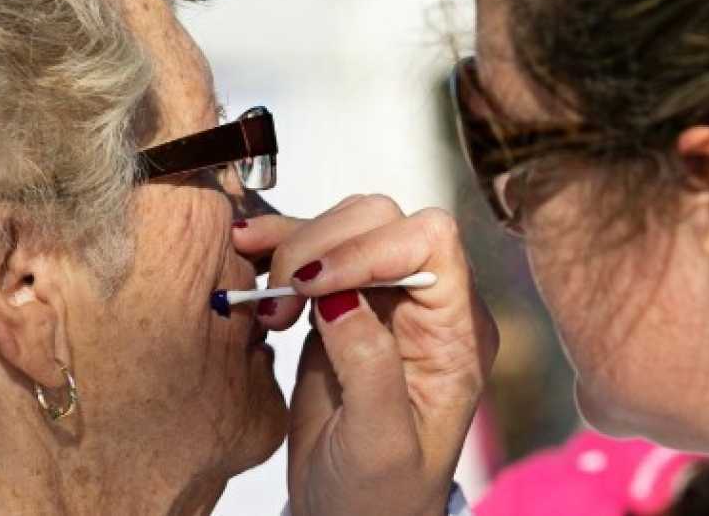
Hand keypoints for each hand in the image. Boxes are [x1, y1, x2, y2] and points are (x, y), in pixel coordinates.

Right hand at [233, 195, 498, 515]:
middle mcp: (428, 304)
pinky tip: (250, 263)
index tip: (317, 286)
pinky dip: (278, 251)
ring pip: (346, 225)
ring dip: (296, 249)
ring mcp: (384, 298)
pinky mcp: (341, 304)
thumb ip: (371, 367)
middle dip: (325, 246)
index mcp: (458, 332)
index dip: (372, 247)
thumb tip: (340, 294)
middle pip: (385, 221)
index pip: (432, 242)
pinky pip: (313, 253)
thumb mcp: (383, 444)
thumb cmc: (384, 494)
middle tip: (284, 299)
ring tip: (267, 306)